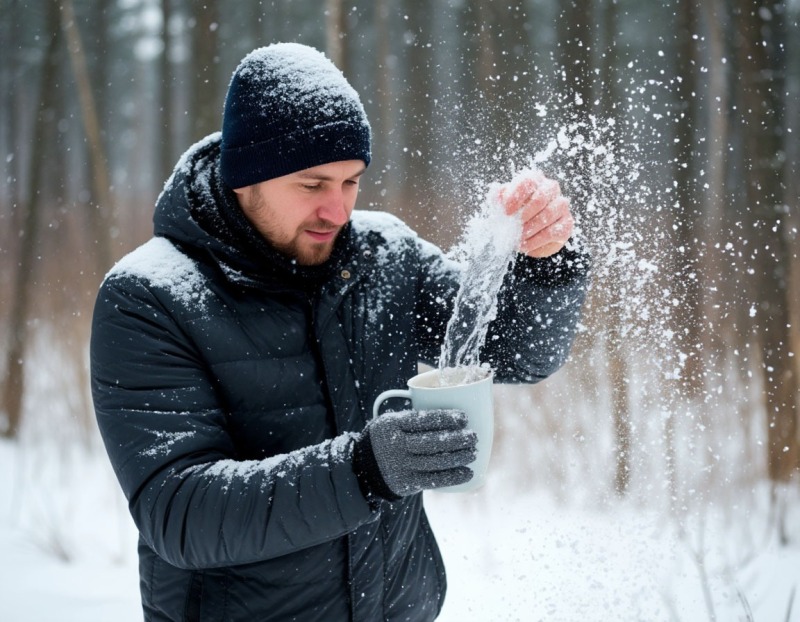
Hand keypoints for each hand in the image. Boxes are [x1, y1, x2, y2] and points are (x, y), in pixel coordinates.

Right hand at [352, 409, 476, 499]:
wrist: (363, 466)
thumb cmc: (387, 437)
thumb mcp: (391, 420)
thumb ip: (414, 416)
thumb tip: (449, 401)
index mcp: (393, 424)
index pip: (423, 420)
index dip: (446, 418)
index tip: (464, 418)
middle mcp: (396, 445)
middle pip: (432, 442)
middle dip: (457, 439)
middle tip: (473, 436)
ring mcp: (401, 465)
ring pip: (435, 462)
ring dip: (458, 457)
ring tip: (473, 452)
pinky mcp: (407, 483)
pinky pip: (433, 480)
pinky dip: (453, 477)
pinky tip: (468, 472)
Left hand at [495, 170, 573, 257]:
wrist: (528, 235)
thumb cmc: (514, 214)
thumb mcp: (502, 206)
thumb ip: (498, 199)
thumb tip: (496, 194)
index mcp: (534, 180)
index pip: (528, 182)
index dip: (516, 197)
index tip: (506, 212)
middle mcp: (550, 188)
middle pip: (541, 197)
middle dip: (525, 214)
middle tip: (514, 226)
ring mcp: (561, 205)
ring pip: (548, 214)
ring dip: (530, 229)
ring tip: (518, 238)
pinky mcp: (566, 223)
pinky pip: (553, 232)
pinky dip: (536, 240)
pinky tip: (525, 245)